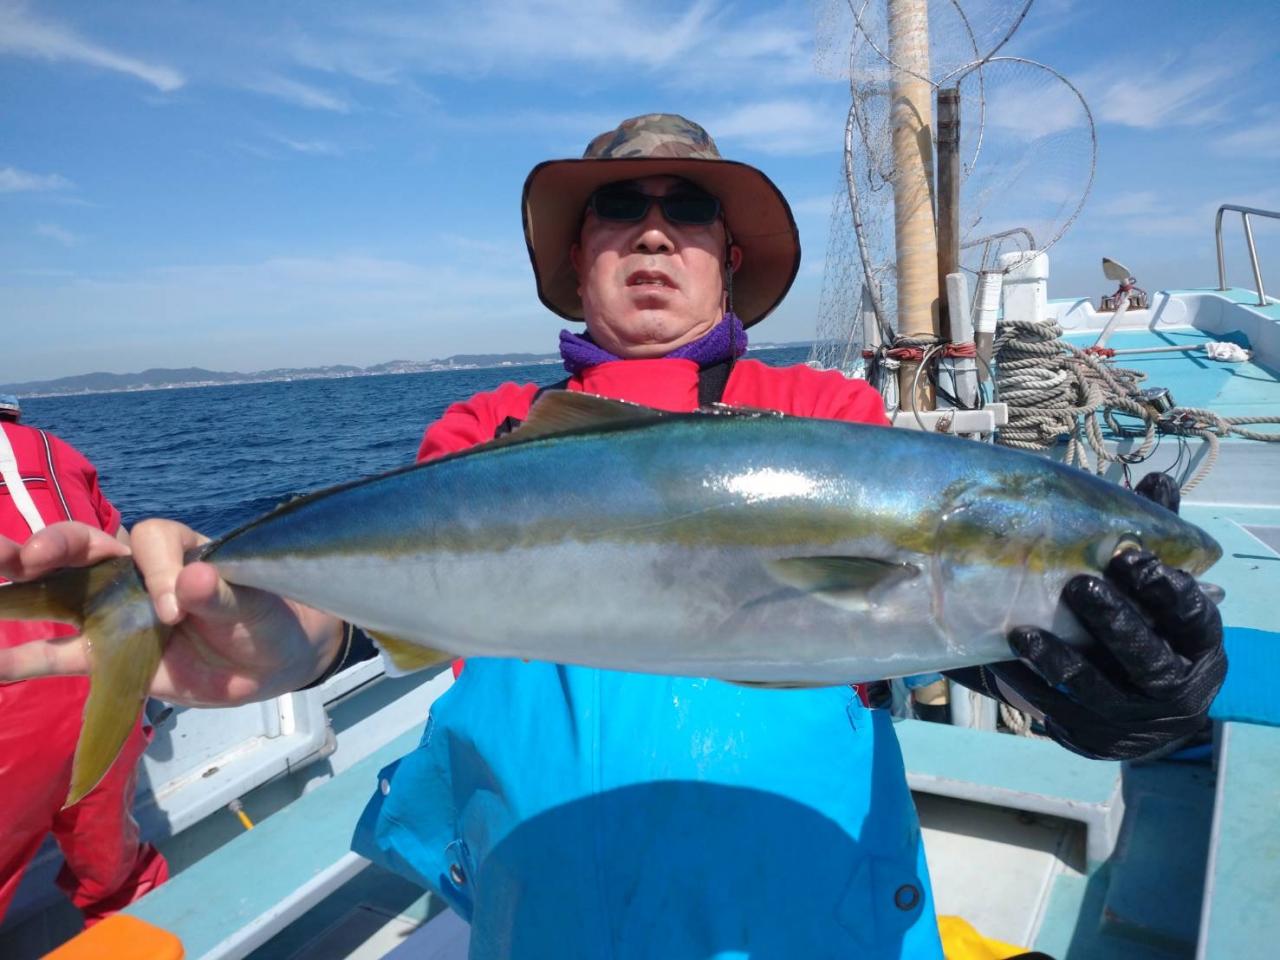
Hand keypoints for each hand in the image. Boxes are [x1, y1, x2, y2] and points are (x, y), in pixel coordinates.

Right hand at [0, 520, 344, 705]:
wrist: (270, 662)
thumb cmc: (265, 616)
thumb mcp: (255, 605)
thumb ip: (223, 594)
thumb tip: (194, 581)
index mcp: (174, 548)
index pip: (149, 541)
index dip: (157, 572)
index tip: (177, 612)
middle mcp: (134, 573)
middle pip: (84, 549)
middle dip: (50, 546)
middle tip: (22, 555)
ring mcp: (115, 613)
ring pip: (58, 596)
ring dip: (17, 593)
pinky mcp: (107, 656)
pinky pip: (59, 655)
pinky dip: (20, 660)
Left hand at [949, 472, 1224, 759]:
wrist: (1149, 712)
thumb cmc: (1152, 628)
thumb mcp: (1160, 588)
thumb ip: (1158, 539)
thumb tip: (1158, 479)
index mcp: (1199, 642)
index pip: (1192, 616)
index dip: (1165, 589)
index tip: (1129, 556)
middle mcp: (1178, 686)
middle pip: (1149, 660)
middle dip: (1116, 623)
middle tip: (1077, 586)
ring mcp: (1137, 718)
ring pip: (1101, 693)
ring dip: (1062, 662)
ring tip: (1021, 634)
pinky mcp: (1098, 737)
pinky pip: (1063, 715)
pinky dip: (1033, 690)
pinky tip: (1003, 666)